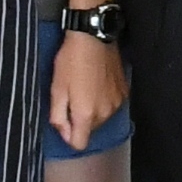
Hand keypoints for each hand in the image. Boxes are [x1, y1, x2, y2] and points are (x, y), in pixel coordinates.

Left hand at [45, 28, 126, 152]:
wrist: (94, 37)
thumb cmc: (71, 61)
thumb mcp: (56, 89)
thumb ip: (58, 118)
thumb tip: (64, 134)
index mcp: (87, 114)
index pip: (79, 144)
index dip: (68, 135)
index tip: (63, 119)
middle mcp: (105, 113)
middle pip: (90, 130)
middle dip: (79, 119)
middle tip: (72, 96)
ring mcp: (117, 102)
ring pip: (100, 118)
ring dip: (92, 109)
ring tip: (85, 87)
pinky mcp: (124, 91)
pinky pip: (110, 105)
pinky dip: (103, 99)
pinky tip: (97, 82)